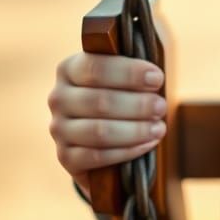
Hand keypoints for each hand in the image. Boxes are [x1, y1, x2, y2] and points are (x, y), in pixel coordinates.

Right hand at [47, 52, 166, 200]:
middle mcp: (59, 98)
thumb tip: (152, 71)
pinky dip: (127, 151)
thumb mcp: (129, 71)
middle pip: (100, 102)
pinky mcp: (66, 157)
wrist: (109, 129)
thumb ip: (137, 62)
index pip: (96, 69)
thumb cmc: (125, 90)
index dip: (129, 74)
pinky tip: (148, 144)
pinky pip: (96, 156)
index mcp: (70, 69)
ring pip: (99, 131)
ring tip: (159, 128)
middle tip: (161, 107)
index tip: (157, 79)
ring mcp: (59, 129)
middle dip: (137, 105)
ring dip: (135, 130)